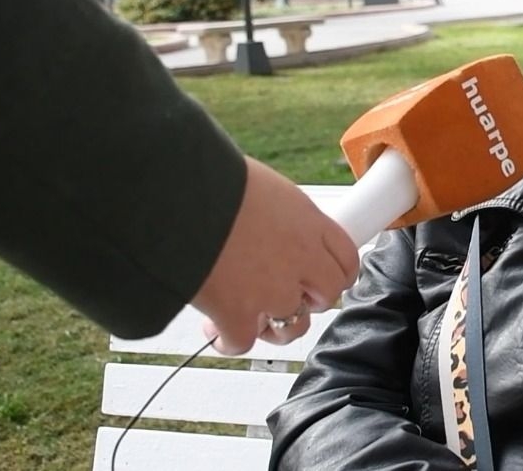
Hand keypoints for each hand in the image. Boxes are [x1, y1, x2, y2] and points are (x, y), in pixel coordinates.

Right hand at [191, 156, 358, 354]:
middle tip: (288, 295)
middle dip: (310, 299)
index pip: (346, 258)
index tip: (327, 277)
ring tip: (256, 317)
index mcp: (309, 222)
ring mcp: (272, 290)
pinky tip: (215, 330)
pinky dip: (228, 341)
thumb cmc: (211, 180)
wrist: (177, 193)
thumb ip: (280, 213)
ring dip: (275, 325)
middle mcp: (299, 259)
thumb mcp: (263, 186)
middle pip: (327, 295)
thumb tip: (272, 222)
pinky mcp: (237, 314)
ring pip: (292, 326)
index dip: (337, 273)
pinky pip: (242, 342)